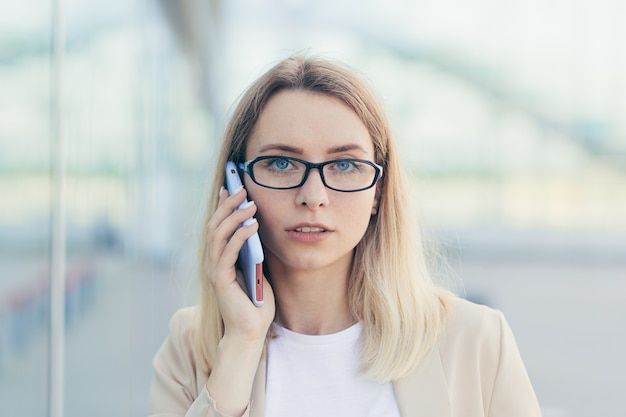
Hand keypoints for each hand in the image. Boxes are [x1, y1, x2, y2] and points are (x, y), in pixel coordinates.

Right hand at [205, 186, 274, 343]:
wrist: (250, 333)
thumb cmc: (256, 303)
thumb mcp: (257, 270)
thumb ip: (253, 252)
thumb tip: (258, 228)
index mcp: (219, 259)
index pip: (217, 226)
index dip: (222, 206)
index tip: (230, 186)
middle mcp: (212, 263)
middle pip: (215, 225)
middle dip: (227, 204)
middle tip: (240, 188)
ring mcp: (214, 271)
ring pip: (218, 235)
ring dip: (234, 216)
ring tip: (250, 203)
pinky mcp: (220, 280)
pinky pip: (228, 251)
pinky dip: (240, 235)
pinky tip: (253, 225)